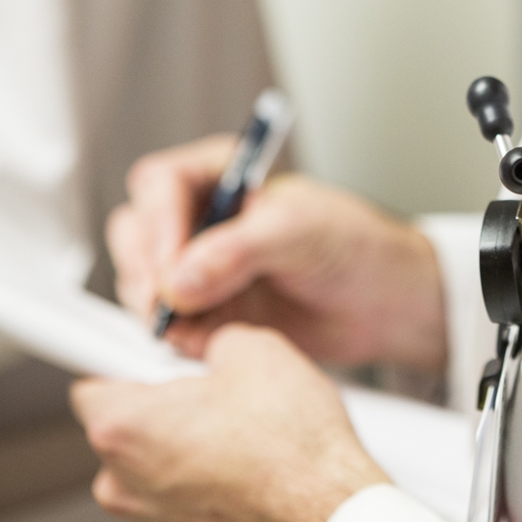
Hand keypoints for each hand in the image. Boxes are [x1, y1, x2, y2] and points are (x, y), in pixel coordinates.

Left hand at [71, 325, 388, 521]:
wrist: (328, 503)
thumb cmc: (291, 447)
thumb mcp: (252, 347)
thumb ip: (212, 337)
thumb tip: (215, 343)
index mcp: (123, 427)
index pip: (89, 373)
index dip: (126, 349)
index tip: (141, 343)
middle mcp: (124, 479)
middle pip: (124, 416)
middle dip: (164, 393)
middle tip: (211, 380)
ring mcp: (153, 512)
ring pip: (156, 451)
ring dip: (188, 431)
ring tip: (241, 419)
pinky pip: (183, 480)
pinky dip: (207, 463)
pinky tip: (250, 449)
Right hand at [108, 135, 445, 369]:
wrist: (384, 301)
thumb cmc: (355, 245)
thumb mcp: (299, 232)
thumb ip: (237, 251)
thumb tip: (178, 281)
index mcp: (222, 176)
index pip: (161, 185)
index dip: (159, 225)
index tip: (172, 266)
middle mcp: (203, 220)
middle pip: (138, 236)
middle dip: (147, 271)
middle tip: (171, 305)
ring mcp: (201, 268)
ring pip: (143, 285)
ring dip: (158, 310)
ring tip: (197, 327)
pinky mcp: (208, 312)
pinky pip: (169, 327)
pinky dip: (178, 340)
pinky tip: (209, 345)